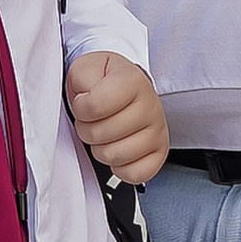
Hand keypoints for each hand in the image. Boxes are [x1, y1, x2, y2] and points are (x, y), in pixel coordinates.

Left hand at [66, 51, 169, 184]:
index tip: (84, 102)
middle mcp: (151, 106)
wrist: (124, 88)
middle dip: (87, 128)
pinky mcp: (160, 154)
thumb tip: (84, 99)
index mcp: (133, 81)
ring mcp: (158, 132)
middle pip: (101, 134)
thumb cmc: (105, 81)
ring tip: (105, 132)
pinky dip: (119, 167)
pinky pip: (134, 174)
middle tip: (93, 119)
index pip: (94, 106)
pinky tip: (117, 148)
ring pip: (114, 156)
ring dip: (100, 148)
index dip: (80, 107)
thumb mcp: (87, 68)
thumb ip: (81, 78)